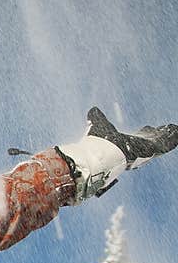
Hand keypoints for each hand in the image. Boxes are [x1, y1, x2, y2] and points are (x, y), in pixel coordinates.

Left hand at [56, 107, 177, 202]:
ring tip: (173, 128)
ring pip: (160, 141)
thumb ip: (97, 118)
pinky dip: (172, 139)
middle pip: (151, 140)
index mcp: (127, 143)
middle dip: (157, 134)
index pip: (138, 138)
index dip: (144, 133)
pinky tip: (177, 131)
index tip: (147, 128)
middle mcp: (137, 147)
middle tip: (165, 128)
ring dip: (167, 135)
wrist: (105, 153)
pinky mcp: (153, 149)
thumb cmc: (101, 144)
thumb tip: (93, 109)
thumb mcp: (100, 125)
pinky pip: (166, 144)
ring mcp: (146, 149)